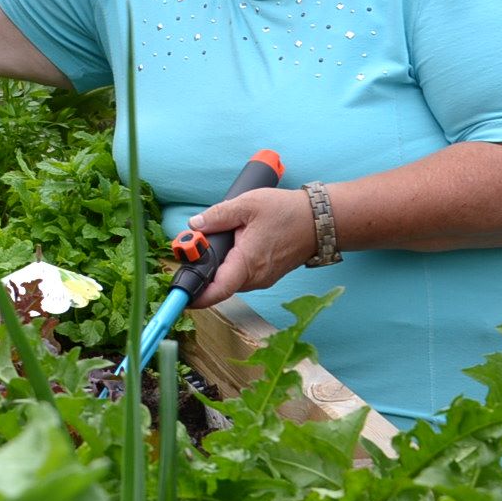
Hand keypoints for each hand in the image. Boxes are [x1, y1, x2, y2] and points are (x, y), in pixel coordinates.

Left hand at [184, 186, 317, 309]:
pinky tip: (228, 246)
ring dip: (217, 267)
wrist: (320, 220)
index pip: (218, 290)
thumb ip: (218, 215)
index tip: (181, 295)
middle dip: (202, 271)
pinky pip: (242, 275)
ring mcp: (264, 279)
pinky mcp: (268, 275)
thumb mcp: (247, 204)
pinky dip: (231, 265)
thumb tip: (194, 225)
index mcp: (249, 263)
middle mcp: (256, 278)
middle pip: (220, 284)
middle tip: (190, 249)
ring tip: (208, 243)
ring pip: (230, 280)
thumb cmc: (287, 212)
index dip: (197, 295)